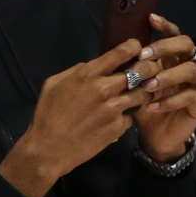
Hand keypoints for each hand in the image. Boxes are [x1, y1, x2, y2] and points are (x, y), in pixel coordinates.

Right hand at [0, 46, 144, 196]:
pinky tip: (118, 118)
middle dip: (148, 68)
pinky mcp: (118, 127)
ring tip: (138, 94)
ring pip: (143, 94)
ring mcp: (113, 109)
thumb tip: (91, 65)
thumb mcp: (53, 84)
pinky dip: (127, 115)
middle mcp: (104, 88)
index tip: (136, 49)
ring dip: (143, 92)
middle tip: (148, 71)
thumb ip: (75, 71)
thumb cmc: (47, 115)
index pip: (122, 52)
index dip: (134, 46)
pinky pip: (131, 116)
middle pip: (141, 70)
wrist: (49, 149)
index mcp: (87, 74)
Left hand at [128, 13, 195, 165]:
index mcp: (174, 58)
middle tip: (144, 56)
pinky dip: (169, 101)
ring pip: (190, 70)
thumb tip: (118, 48)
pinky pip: (191, 96)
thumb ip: (132, 68)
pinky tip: (152, 107)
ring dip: (167, 76)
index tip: (150, 19)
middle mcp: (190, 66)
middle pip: (187, 45)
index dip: (165, 26)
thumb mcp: (135, 85)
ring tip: (147, 85)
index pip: (174, 35)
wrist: (154, 136)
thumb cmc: (144, 106)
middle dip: (165, 47)